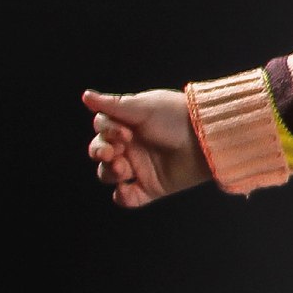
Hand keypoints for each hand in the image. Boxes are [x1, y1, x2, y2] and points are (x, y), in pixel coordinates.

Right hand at [85, 88, 210, 206]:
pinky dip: (123, 197)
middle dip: (100, 152)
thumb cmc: (177, 117)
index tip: (124, 133)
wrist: (207, 138)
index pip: (102, 130)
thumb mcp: (144, 107)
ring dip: (110, 172)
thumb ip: (114, 105)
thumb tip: (85, 95)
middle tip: (115, 153)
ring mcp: (141, 168)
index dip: (106, 132)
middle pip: (100, 153)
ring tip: (125, 169)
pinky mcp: (152, 187)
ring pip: (108, 175)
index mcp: (129, 125)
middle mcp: (132, 146)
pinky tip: (126, 189)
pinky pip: (128, 198)